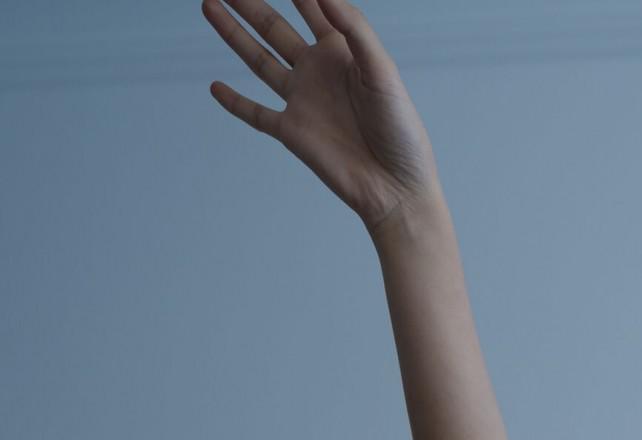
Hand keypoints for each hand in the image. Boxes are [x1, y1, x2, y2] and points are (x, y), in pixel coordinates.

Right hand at [204, 0, 443, 234]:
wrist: (395, 187)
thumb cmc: (400, 129)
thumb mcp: (381, 71)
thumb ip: (354, 29)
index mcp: (341, 51)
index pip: (310, 5)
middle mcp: (317, 71)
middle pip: (274, 27)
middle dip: (250, 3)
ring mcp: (302, 101)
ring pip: (259, 60)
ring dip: (234, 35)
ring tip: (209, 5)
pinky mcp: (292, 133)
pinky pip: (256, 114)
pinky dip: (235, 102)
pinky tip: (215, 87)